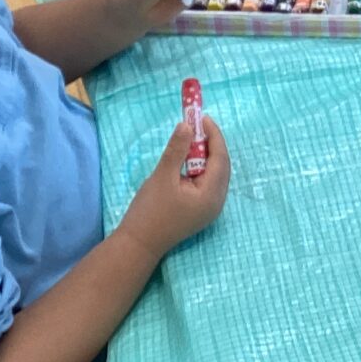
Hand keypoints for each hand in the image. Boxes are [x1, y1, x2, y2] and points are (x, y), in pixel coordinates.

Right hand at [118, 116, 230, 258]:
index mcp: (212, 194)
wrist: (139, 244)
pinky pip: (207, 182)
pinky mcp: (200, 210)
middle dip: (211, 143)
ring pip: (215, 174)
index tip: (202, 117)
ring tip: (191, 138)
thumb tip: (188, 125)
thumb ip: (177, 150)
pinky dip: (200, 167)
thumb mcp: (163, 176)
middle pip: (221, 165)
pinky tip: (188, 159)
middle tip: (197, 124)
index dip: (213, 135)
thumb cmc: (150, 211)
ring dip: (205, 155)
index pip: (221, 158)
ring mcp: (210, 208)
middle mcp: (217, 202)